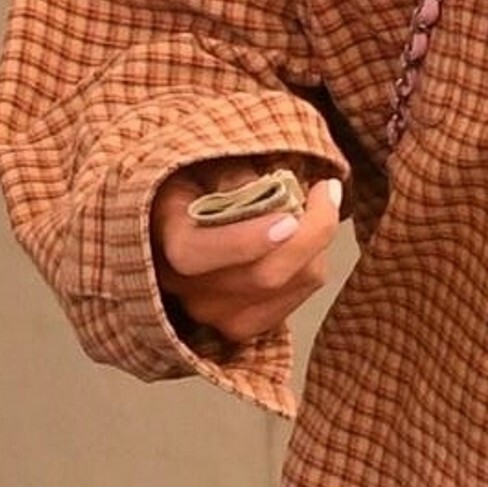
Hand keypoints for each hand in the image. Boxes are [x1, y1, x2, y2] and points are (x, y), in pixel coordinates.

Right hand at [151, 157, 344, 348]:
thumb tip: (272, 192)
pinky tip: (308, 238)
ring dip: (317, 243)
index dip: (244, 241)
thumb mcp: (205, 160)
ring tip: (314, 206)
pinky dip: (314, 262)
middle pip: (262, 276)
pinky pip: (300, 296)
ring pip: (290, 284)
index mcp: (161, 234)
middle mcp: (180, 285)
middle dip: (311, 230)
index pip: (193, 254)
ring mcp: (210, 313)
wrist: (187, 216)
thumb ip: (233, 174)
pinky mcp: (242, 325)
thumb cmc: (199, 179)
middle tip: (326, 189)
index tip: (289, 217)